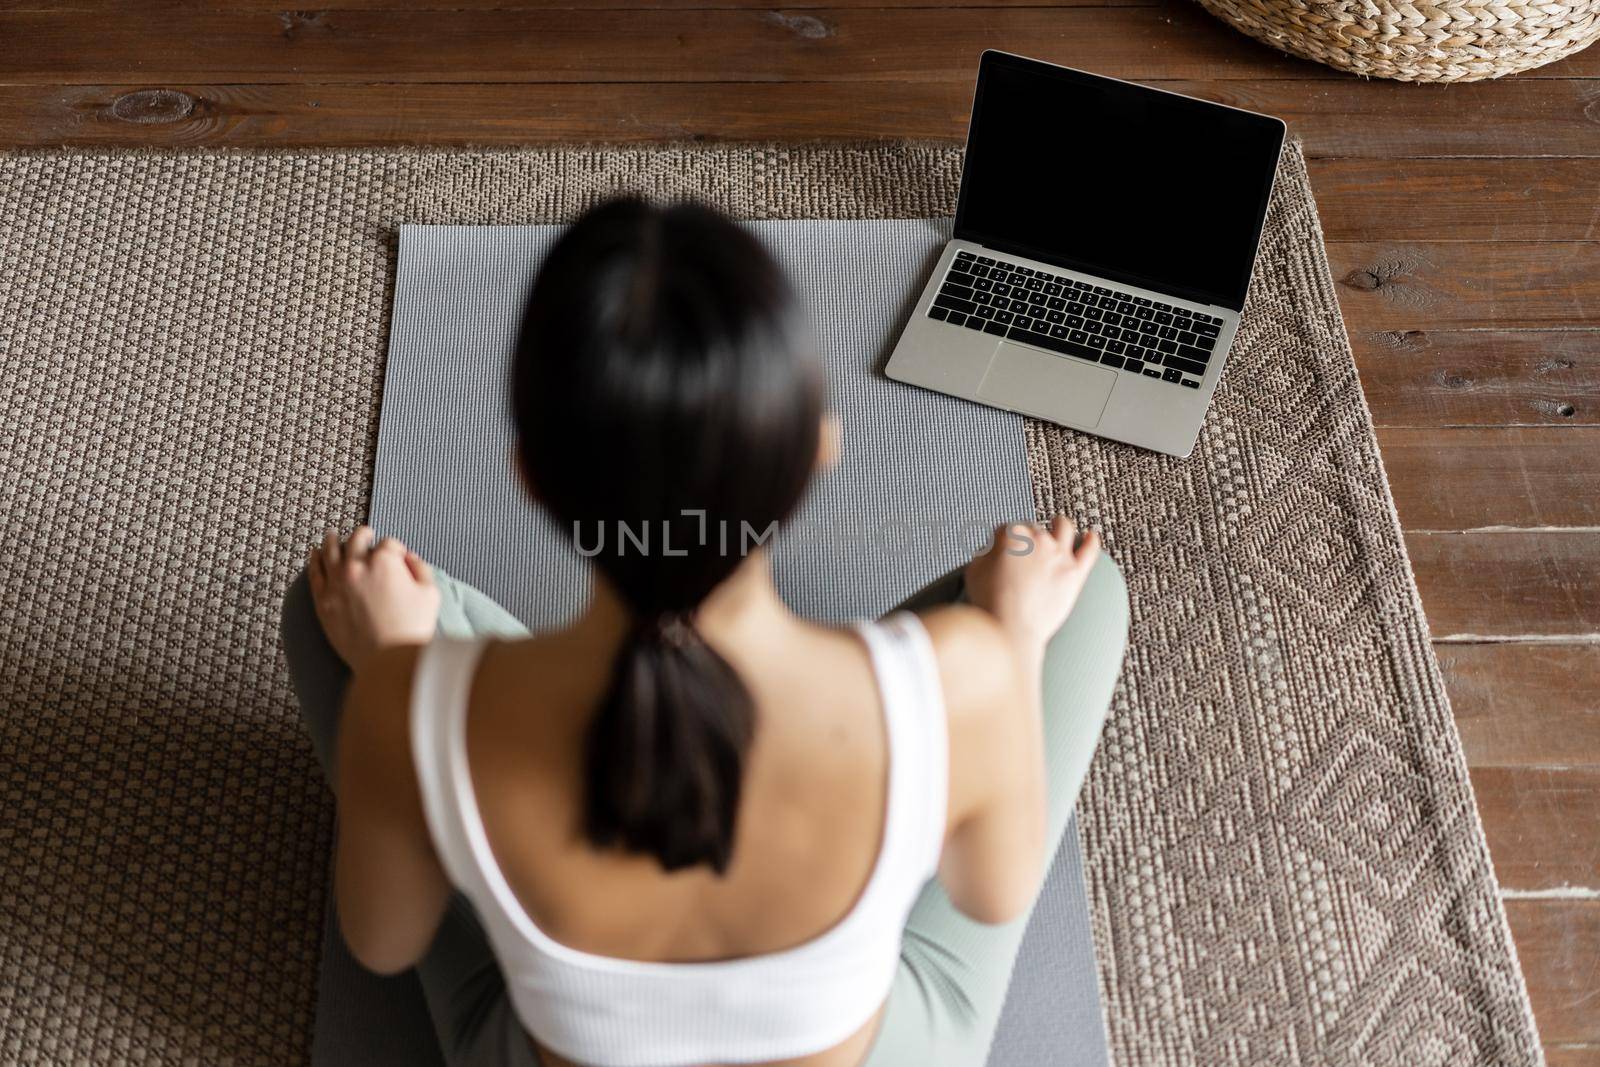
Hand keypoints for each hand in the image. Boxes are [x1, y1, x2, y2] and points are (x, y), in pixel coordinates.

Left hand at [308, 526, 440, 672]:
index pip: (389, 544)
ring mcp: (337, 583)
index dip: (396, 549)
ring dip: (333, 540)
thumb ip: (420, 569)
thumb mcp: (430, 594)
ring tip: (332, 535)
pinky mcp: (323, 601)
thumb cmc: (411, 629)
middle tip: (366, 534)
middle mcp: (357, 567)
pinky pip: (314, 573)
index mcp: (384, 562)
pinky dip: (314, 561)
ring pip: (330, 551)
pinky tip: (315, 555)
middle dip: (364, 535)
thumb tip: (409, 558)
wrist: (386, 660)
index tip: (398, 557)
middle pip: (357, 540)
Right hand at [963, 516, 1101, 657]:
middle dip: (1028, 539)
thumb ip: (985, 553)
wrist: (1010, 629)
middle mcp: (1037, 539)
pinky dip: (1091, 541)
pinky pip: (1089, 550)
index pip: (1006, 530)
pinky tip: (1091, 537)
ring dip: (1059, 525)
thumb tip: (993, 550)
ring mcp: (1059, 554)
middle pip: (1033, 530)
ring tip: (1058, 526)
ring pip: (1064, 527)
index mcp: (1011, 535)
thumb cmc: (990, 604)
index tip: (1000, 554)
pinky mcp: (1075, 572)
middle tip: (1023, 556)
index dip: (1002, 542)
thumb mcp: (974, 571)